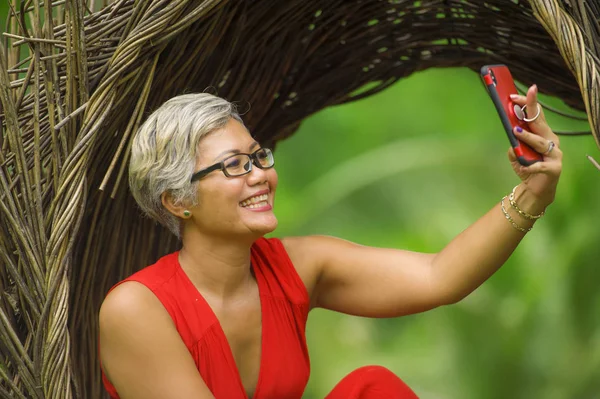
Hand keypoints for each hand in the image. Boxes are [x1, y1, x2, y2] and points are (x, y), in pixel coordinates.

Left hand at [508, 85, 561, 207]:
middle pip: (540, 122)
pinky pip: (541, 165)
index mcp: (542, 134)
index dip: (527, 103)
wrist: (535, 189)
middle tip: (517, 98)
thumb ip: (514, 145)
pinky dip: (531, 166)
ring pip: (541, 142)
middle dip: (530, 108)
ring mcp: (555, 154)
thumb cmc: (527, 167)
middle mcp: (551, 140)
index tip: (514, 95)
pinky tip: (523, 166)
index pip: (536, 115)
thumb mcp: (516, 155)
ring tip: (516, 131)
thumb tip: (512, 135)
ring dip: (528, 136)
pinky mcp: (554, 168)